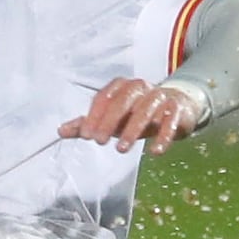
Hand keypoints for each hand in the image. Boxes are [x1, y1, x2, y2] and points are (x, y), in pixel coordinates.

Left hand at [61, 76, 202, 154]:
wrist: (179, 106)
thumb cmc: (137, 113)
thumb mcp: (113, 118)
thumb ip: (88, 124)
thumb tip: (60, 131)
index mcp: (121, 86)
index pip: (104, 98)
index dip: (94, 116)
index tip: (86, 136)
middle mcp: (140, 87)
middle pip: (123, 101)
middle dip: (110, 121)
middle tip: (100, 142)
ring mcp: (160, 96)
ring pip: (146, 110)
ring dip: (132, 130)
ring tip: (122, 149)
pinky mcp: (177, 109)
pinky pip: (171, 122)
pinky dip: (164, 136)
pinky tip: (155, 151)